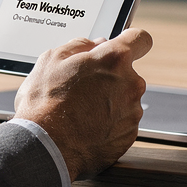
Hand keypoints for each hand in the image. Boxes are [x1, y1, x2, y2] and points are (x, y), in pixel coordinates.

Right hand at [14, 29, 151, 179]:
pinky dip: (108, 123)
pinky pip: (122, 122)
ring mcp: (132, 112)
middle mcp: (130, 84)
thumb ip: (79, 45)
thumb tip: (93, 44)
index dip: (131, 41)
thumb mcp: (51, 60)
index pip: (141, 39)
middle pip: (128, 73)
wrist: (46, 146)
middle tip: (82, 86)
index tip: (123, 46)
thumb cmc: (45, 104)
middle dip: (109, 77)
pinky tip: (85, 126)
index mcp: (114, 59)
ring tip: (80, 110)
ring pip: (124, 99)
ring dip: (108, 101)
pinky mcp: (129, 135)